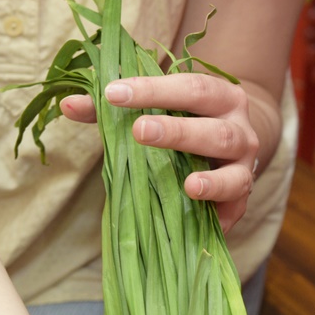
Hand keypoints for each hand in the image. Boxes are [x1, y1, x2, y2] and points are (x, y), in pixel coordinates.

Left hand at [61, 73, 258, 231]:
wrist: (236, 139)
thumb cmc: (188, 118)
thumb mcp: (160, 104)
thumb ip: (116, 107)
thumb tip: (68, 106)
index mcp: (220, 96)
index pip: (190, 88)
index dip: (154, 90)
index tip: (115, 93)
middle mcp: (241, 130)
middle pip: (215, 131)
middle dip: (179, 133)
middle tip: (141, 132)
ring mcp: (246, 166)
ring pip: (235, 174)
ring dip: (213, 182)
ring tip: (190, 186)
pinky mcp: (243, 199)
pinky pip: (236, 210)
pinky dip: (221, 218)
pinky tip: (207, 226)